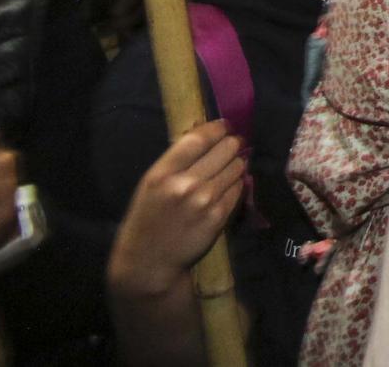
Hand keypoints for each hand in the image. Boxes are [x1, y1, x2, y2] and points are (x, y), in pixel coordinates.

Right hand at [107, 120, 244, 299]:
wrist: (149, 262)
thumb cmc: (148, 219)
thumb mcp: (151, 184)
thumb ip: (177, 161)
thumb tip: (208, 134)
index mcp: (162, 173)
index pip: (198, 139)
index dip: (217, 128)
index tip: (224, 126)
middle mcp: (185, 184)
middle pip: (225, 149)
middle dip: (232, 144)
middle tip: (233, 145)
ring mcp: (205, 200)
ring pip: (237, 166)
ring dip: (237, 163)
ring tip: (231, 165)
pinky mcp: (219, 216)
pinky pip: (239, 188)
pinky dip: (238, 183)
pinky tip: (229, 186)